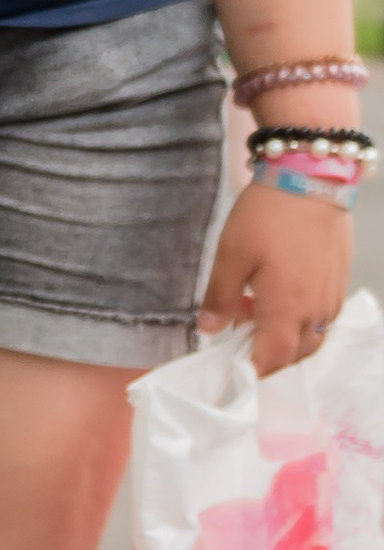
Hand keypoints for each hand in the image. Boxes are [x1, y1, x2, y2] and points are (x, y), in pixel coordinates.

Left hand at [200, 180, 352, 374]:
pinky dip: (300, 318)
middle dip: (268, 354)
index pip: (274, 360)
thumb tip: (210, 330)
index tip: (234, 368)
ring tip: (252, 307)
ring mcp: (331, 297)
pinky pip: (322, 317)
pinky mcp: (339, 282)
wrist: (310, 179)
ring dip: (284, 335)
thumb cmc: (267, 216)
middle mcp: (316, 311)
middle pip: (295, 354)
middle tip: (238, 335)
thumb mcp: (231, 255)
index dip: (254, 370)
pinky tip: (277, 293)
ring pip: (311, 336)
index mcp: (288, 309)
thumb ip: (220, 298)